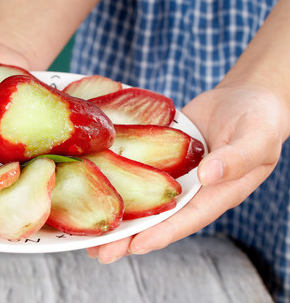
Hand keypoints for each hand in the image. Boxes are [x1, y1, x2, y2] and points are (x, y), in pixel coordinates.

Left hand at [86, 84, 289, 261]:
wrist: (246, 96)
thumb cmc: (260, 118)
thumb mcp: (256, 138)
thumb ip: (236, 158)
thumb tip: (207, 176)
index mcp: (218, 193)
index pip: (187, 220)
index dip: (161, 234)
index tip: (135, 246)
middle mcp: (192, 190)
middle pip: (158, 218)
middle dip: (128, 236)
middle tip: (98, 252)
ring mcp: (175, 175)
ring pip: (143, 199)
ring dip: (118, 215)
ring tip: (88, 235)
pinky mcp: (161, 156)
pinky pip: (139, 171)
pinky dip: (119, 180)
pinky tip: (95, 187)